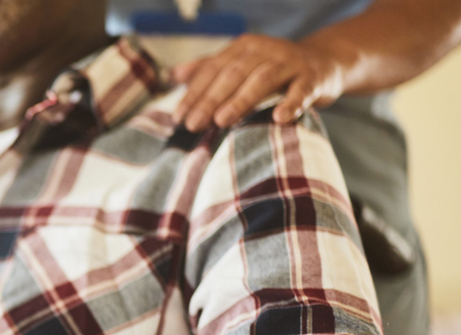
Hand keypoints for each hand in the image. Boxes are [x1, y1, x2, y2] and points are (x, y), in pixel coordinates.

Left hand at [172, 34, 344, 131]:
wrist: (323, 63)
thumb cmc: (273, 70)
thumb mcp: (241, 65)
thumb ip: (209, 69)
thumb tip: (174, 75)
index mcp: (243, 48)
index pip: (213, 70)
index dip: (194, 93)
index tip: (178, 117)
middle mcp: (265, 50)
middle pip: (233, 74)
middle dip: (210, 100)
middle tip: (192, 124)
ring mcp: (290, 62)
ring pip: (262, 79)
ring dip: (241, 100)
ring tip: (221, 121)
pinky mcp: (312, 78)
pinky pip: (301, 90)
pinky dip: (291, 103)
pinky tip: (279, 117)